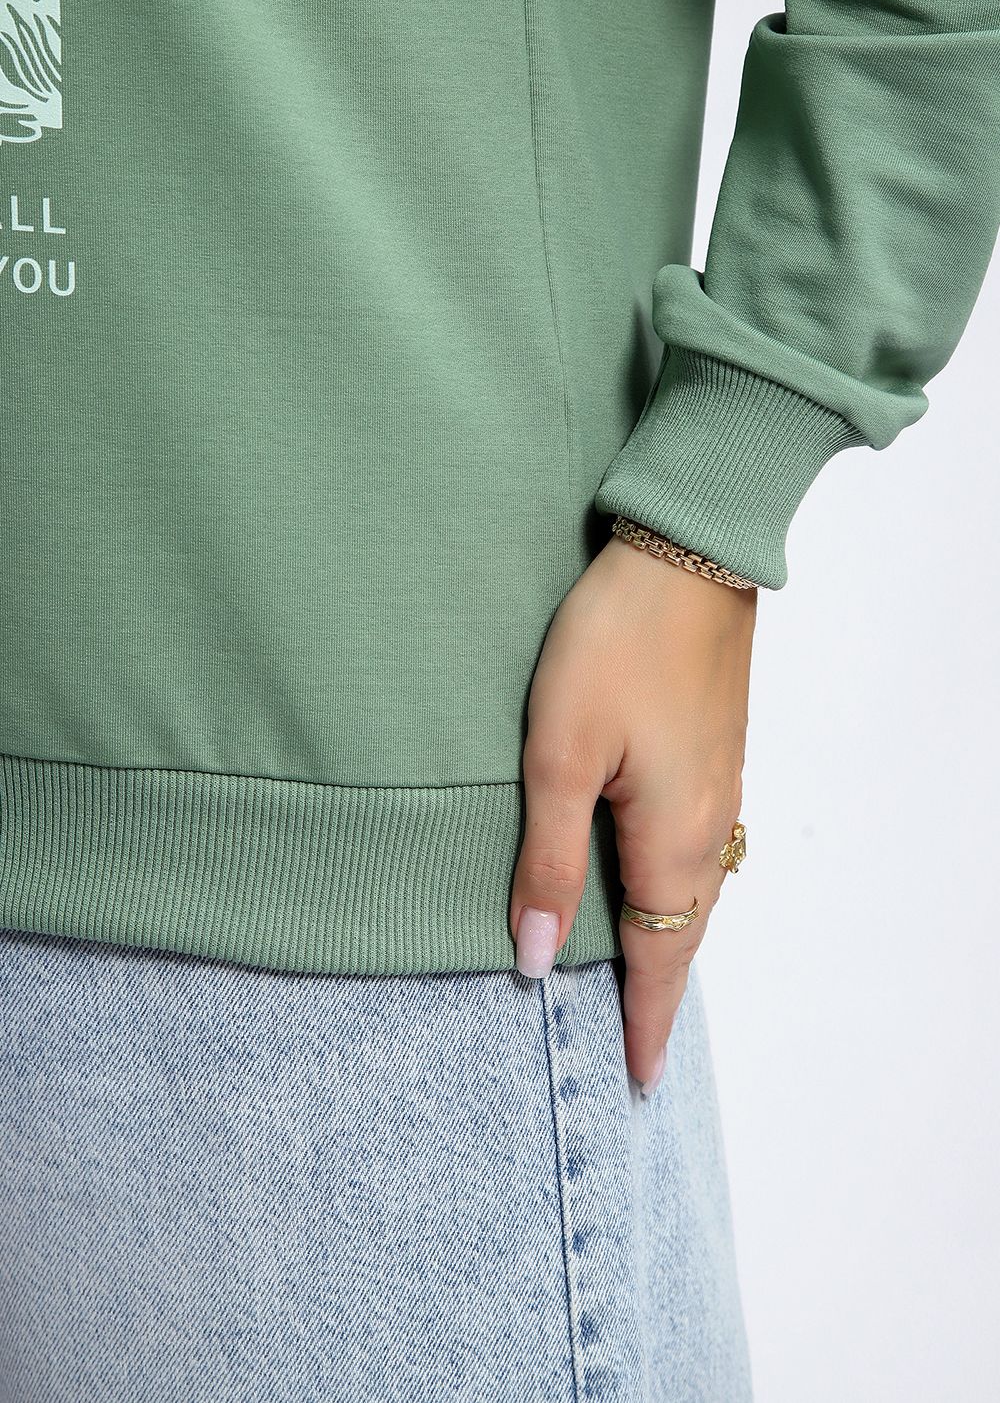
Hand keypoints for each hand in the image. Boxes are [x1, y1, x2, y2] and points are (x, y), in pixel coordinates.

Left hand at [509, 531, 756, 1095]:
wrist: (686, 554)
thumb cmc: (615, 646)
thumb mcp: (560, 755)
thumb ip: (548, 859)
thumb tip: (538, 957)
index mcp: (673, 838)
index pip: (661, 960)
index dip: (645, 1023)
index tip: (639, 1080)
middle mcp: (709, 823)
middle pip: (684, 932)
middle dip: (660, 991)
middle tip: (638, 1041)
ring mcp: (719, 785)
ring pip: (694, 890)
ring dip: (669, 940)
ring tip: (642, 976)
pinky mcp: (713, 751)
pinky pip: (696, 848)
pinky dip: (674, 889)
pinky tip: (651, 882)